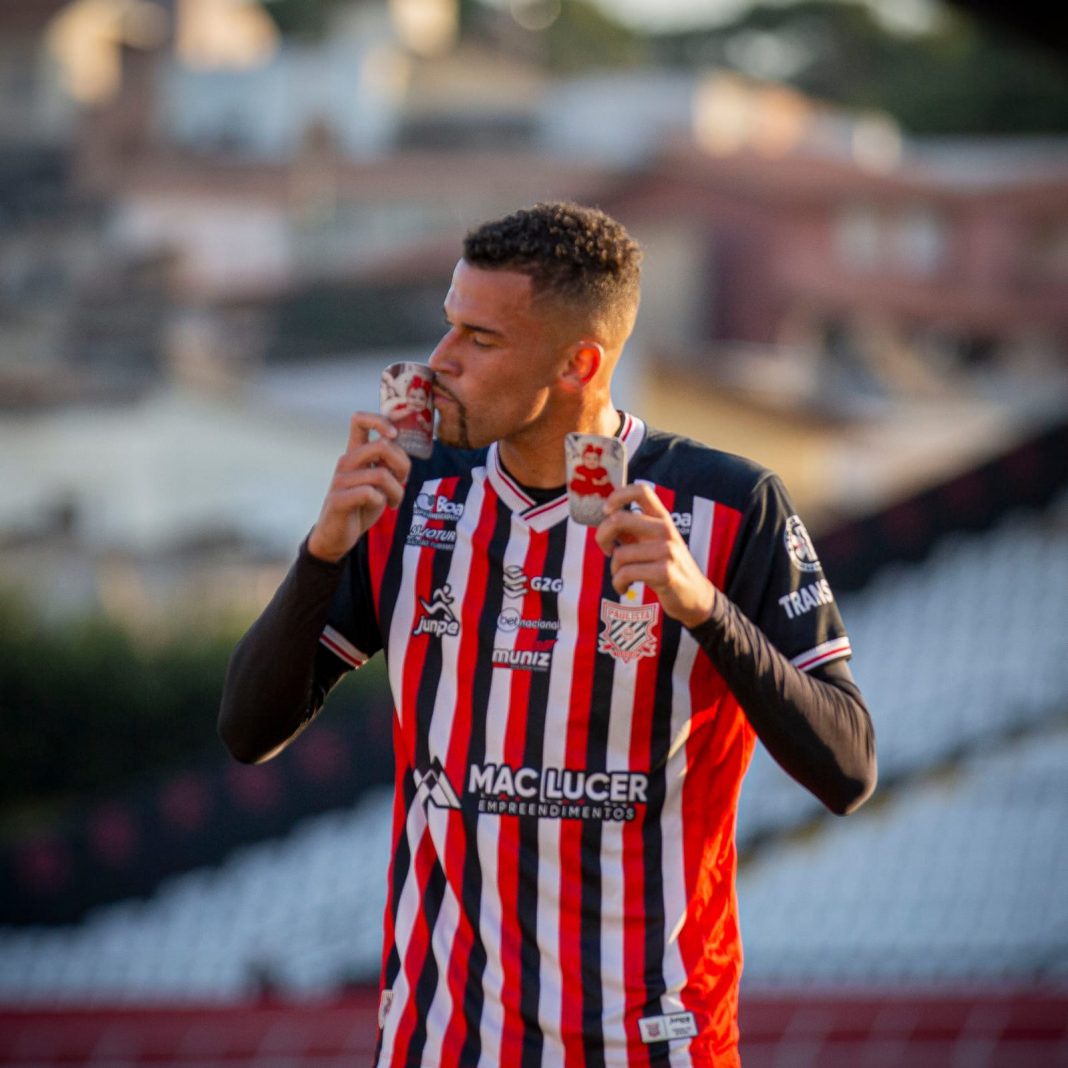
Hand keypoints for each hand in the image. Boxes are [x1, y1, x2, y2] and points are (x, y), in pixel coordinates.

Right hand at [307, 412, 410, 562]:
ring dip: (396, 491)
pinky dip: (381, 501)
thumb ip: (389, 464)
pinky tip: (380, 507)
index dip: (380, 421)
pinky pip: (369, 493)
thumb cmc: (360, 506)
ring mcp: (340, 480)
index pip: (360, 420)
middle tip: (402, 480)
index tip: (394, 435)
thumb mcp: (378, 482)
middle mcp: (346, 461)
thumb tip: (404, 452)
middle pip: (382, 446)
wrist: (337, 536)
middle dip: (403, 465)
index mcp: (355, 453)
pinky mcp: (338, 499)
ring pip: (381, 474)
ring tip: (393, 501)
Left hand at [595, 483, 716, 628]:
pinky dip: (618, 583)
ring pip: (620, 553)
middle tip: (607, 550)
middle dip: (601, 536)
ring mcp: (667, 551)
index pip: (641, 490)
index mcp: (662, 518)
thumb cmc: (666, 567)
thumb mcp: (652, 543)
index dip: (617, 496)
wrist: (695, 596)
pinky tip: (624, 588)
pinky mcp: (665, 573)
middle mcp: (665, 529)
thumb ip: (632, 530)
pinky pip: (626, 573)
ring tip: (622, 577)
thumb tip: (605, 516)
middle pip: (619, 519)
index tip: (607, 512)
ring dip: (614, 569)